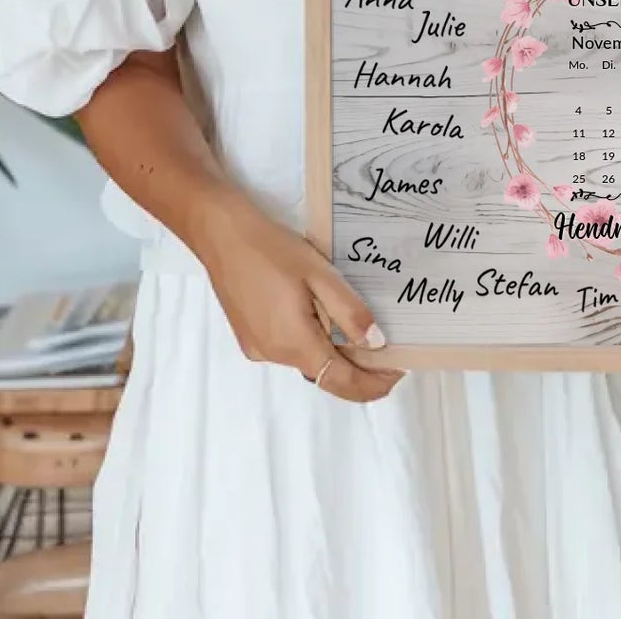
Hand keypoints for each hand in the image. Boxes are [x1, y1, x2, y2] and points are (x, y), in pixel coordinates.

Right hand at [192, 191, 402, 404]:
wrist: (222, 236)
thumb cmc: (273, 250)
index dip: (372, 384)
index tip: (398, 373)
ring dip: (335, 354)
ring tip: (362, 332)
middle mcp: (274, 355)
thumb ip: (349, 312)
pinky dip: (312, 342)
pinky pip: (289, 348)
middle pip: (325, 374)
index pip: (342, 381)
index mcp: (294, 343)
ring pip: (307, 360)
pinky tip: (323, 319)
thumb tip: (376, 344)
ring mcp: (259, 348)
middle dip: (358, 369)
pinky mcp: (251, 337)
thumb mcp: (320, 275)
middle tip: (389, 351)